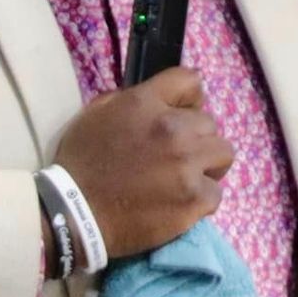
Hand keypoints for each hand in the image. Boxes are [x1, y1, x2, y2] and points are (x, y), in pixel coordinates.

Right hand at [54, 67, 233, 259]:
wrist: (74, 215)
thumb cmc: (80, 163)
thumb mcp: (97, 114)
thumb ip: (130, 100)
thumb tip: (156, 101)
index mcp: (146, 103)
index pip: (190, 81)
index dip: (189, 99)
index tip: (183, 114)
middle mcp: (173, 129)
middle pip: (209, 123)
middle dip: (195, 137)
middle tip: (176, 156)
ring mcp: (187, 165)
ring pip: (223, 154)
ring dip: (207, 165)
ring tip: (187, 178)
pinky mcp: (195, 199)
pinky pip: (216, 193)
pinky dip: (202, 199)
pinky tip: (181, 204)